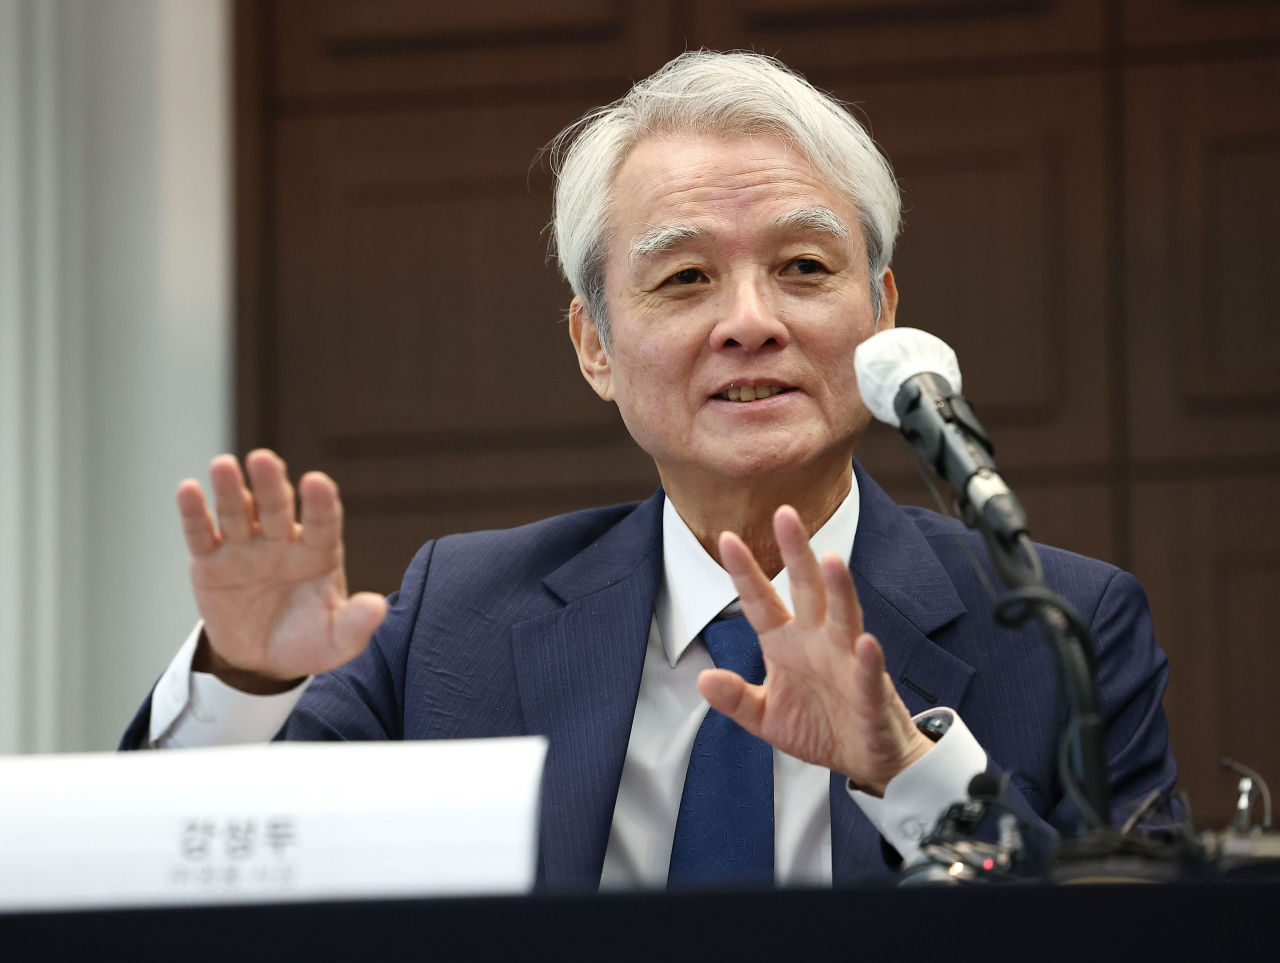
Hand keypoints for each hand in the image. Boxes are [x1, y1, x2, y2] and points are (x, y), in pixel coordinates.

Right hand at [177, 450, 386, 692]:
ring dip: (229, 489)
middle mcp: (282, 541)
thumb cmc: (308, 641)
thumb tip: (379, 607)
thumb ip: (356, 623)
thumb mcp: (337, 641)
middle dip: (271, 483)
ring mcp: (245, 547)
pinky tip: (187, 489)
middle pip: (276, 507)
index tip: (317, 482)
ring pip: (237, 512)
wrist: (263, 661)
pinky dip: (194, 513)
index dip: (320, 503)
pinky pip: (201, 533)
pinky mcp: (210, 561)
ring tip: (223, 464)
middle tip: (263, 458)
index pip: (322, 522)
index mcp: (319, 552)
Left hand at [699, 505, 933, 794]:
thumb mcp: (766, 717)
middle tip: (785, 515)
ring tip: (832, 560)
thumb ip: (736, 698)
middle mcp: (818, 642)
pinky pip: (867, 671)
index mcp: (786, 644)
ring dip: (839, 590)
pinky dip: (866, 657)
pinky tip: (864, 641)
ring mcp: (847, 662)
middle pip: (807, 590)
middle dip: (796, 553)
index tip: (727, 539)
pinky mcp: (870, 692)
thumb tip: (703, 678)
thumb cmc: (820, 728)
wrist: (867, 759)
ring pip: (844, 617)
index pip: (761, 602)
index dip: (745, 572)